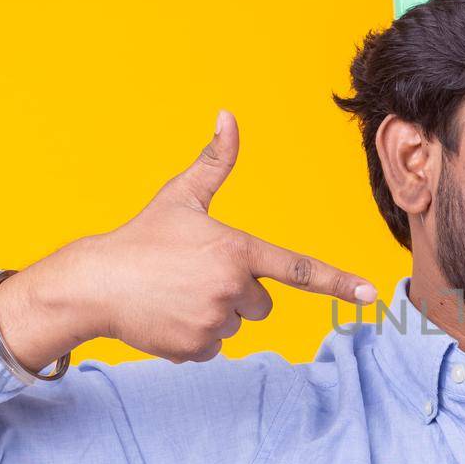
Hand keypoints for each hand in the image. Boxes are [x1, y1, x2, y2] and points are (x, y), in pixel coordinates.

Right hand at [0, 110, 377, 366]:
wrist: (93, 285)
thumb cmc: (140, 238)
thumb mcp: (180, 196)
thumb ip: (214, 161)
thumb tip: (228, 115)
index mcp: (237, 250)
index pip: (298, 268)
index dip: (338, 282)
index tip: (371, 295)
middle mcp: (232, 288)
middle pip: (264, 300)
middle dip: (238, 291)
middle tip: (194, 276)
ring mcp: (215, 320)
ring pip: (238, 322)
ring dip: (216, 312)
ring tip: (177, 295)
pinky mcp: (198, 347)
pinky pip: (215, 344)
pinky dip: (196, 334)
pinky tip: (169, 315)